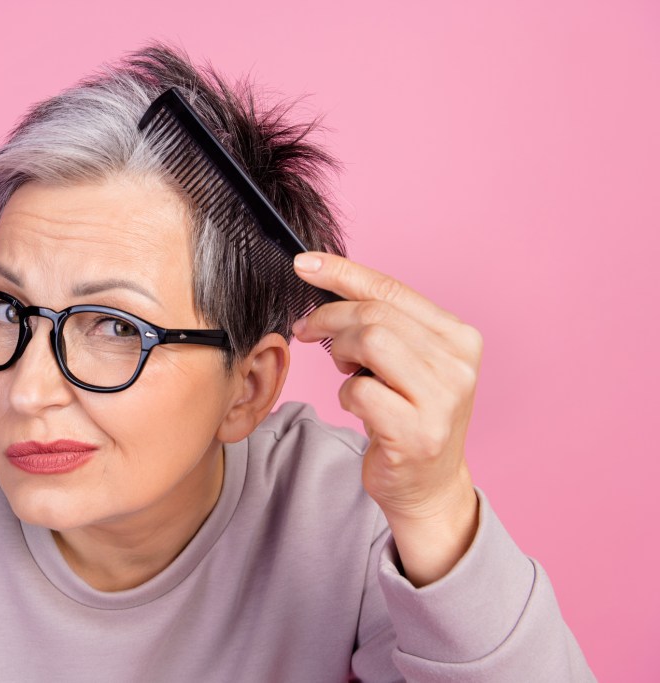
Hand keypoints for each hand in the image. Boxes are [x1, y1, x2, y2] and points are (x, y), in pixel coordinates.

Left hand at [292, 252, 481, 585]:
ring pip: (370, 343)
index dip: (343, 272)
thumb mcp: (405, 362)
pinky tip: (359, 405)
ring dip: (341, 353)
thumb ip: (382, 324)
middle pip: (375, 315)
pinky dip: (347, 394)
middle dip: (329, 318)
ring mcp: (442, 400)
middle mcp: (458, 364)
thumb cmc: (408, 415)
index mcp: (459, 337)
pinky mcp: (417, 433)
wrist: (428, 485)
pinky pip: (360, 391)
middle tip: (308, 331)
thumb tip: (325, 283)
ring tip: (345, 368)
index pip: (392, 290)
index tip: (304, 263)